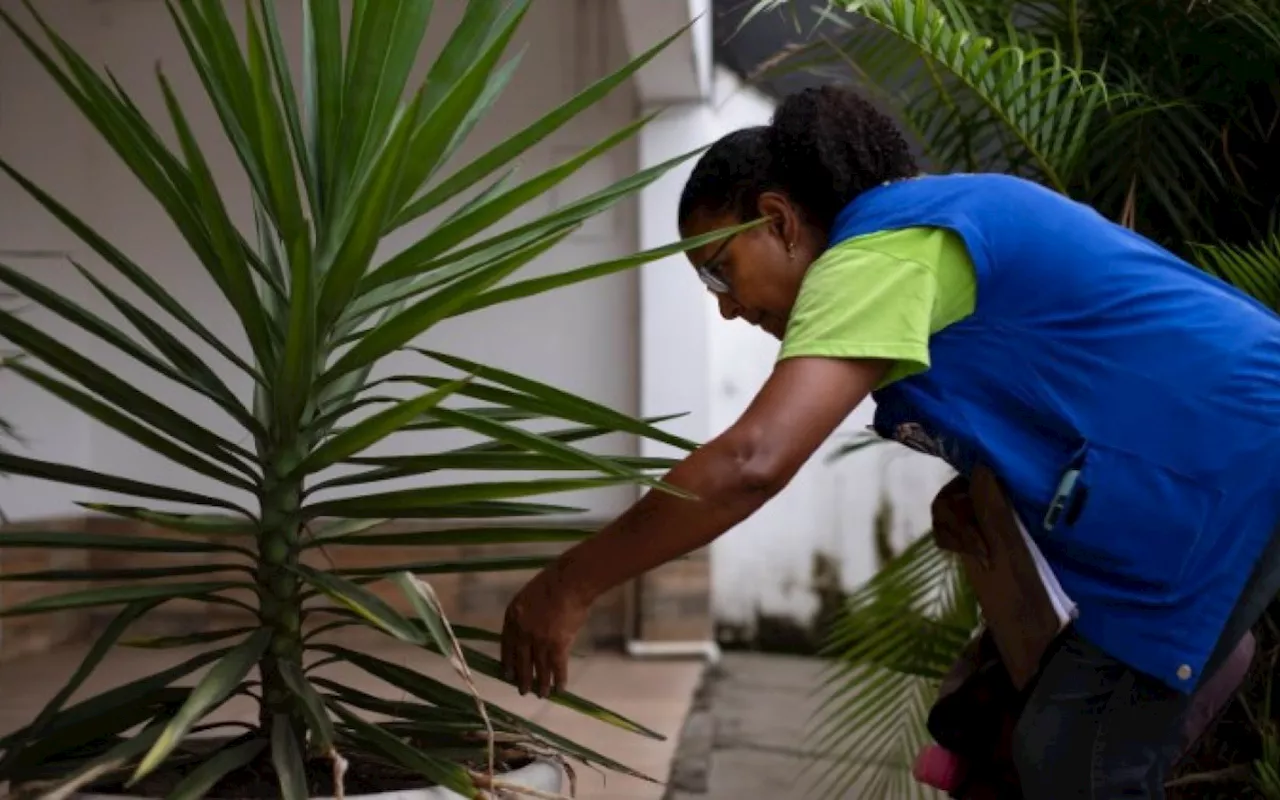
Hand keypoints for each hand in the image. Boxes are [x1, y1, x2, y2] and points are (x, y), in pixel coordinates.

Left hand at [500, 565, 589, 697]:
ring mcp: (538, 640)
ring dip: (540, 683)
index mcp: (512, 617)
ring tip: (541, 694)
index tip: (507, 675)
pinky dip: (559, 680)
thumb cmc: (552, 583)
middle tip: (522, 691)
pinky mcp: (557, 645)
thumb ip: (525, 615)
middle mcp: (522, 632)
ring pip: (539, 667)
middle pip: (521, 660)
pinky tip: (559, 689)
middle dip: (522, 678)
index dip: (508, 663)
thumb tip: (528, 631)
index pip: (507, 646)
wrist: (569, 582)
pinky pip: (557, 667)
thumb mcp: (528, 596)